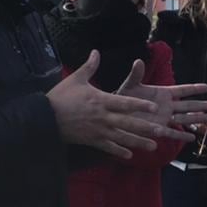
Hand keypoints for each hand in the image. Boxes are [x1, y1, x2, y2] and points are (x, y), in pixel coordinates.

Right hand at [48, 52, 172, 158]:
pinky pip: (108, 147)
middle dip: (146, 127)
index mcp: (101, 100)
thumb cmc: (60, 97)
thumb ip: (89, 66)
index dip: (140, 104)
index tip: (154, 107)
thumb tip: (96, 51)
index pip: (125, 103)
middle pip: (128, 123)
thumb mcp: (76, 79)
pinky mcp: (91, 140)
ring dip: (138, 142)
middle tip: (161, 131)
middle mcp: (103, 117)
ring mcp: (98, 130)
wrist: (44, 118)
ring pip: (122, 138)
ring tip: (153, 146)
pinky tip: (129, 155)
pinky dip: (119, 151)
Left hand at [116, 60, 206, 140]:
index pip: (182, 90)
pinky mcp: (157, 129)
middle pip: (188, 105)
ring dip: (197, 119)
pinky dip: (182, 135)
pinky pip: (172, 132)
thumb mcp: (130, 85)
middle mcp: (166, 106)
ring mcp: (163, 118)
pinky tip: (193, 138)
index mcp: (162, 93)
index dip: (194, 89)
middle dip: (202, 105)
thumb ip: (136, 75)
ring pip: (184, 118)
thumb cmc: (123, 98)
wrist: (115, 114)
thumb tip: (137, 61)